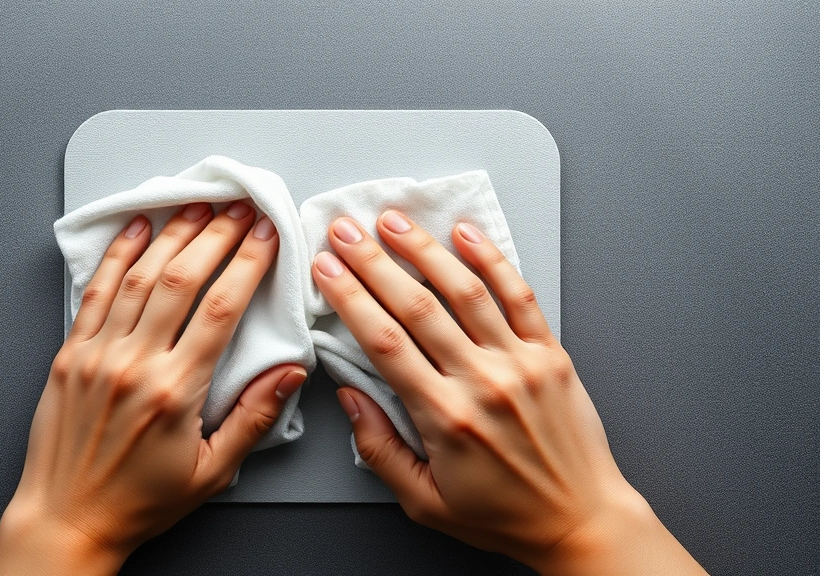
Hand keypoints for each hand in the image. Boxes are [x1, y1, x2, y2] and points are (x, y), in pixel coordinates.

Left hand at [0, 202, 305, 574]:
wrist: (66, 520)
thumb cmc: (138, 502)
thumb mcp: (212, 473)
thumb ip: (253, 418)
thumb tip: (289, 373)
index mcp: (175, 391)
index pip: (221, 308)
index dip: (248, 263)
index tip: (266, 234)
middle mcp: (134, 364)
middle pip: (182, 279)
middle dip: (216, 234)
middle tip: (239, 207)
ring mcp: (97, 355)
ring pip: (139, 277)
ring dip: (172, 235)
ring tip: (197, 205)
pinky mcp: (69, 355)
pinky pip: (94, 293)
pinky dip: (115, 256)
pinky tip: (135, 229)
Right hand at [312, 211, 705, 574]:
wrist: (581, 519)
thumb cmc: (503, 515)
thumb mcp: (424, 502)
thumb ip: (380, 450)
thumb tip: (350, 397)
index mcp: (445, 417)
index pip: (384, 342)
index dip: (350, 298)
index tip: (326, 269)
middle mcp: (482, 381)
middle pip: (416, 306)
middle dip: (373, 262)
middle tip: (346, 231)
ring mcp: (520, 363)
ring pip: (465, 291)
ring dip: (425, 249)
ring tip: (394, 221)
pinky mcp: (550, 354)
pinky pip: (519, 296)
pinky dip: (493, 260)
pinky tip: (466, 234)